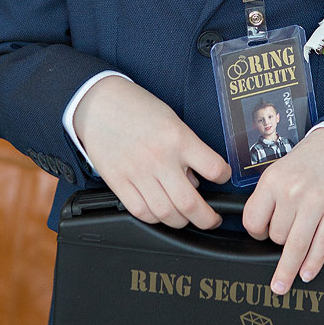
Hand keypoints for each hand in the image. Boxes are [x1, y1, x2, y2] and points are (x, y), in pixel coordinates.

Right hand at [73, 75, 230, 229]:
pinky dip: (155, 219)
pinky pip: (141, 212)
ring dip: (182, 222)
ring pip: (166, 214)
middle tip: (212, 219)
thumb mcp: (171, 120)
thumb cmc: (136, 107)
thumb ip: (186, 150)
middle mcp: (159, 158)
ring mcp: (137, 173)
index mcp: (177, 138)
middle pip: (189, 203)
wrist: (99, 103)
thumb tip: (195, 180)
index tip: (223, 179)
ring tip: (186, 218)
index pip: (214, 168)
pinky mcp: (118, 182)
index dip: (224, 177)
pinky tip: (161, 213)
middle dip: (207, 219)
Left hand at [242, 127, 323, 293]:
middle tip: (283, 240)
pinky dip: (313, 263)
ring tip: (282, 284)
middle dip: (278, 242)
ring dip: (288, 269)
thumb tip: (261, 224)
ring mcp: (316, 202)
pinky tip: (306, 273)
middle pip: (276, 235)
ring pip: (295, 246)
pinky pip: (321, 245)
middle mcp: (292, 192)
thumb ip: (271, 195)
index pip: (253, 219)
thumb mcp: (282, 167)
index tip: (260, 235)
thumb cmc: (314, 156)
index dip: (255, 232)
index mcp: (273, 180)